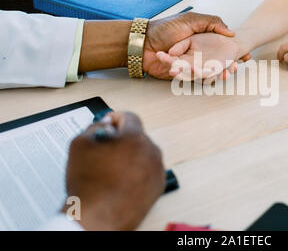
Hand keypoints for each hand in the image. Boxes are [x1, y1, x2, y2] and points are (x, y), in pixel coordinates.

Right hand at [63, 112, 164, 230]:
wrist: (96, 218)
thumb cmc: (88, 185)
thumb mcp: (80, 144)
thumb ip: (95, 127)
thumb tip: (106, 124)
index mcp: (135, 138)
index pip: (130, 118)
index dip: (116, 118)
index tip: (109, 124)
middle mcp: (151, 151)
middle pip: (138, 136)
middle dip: (123, 139)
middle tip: (106, 149)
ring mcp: (157, 170)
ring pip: (144, 154)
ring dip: (131, 156)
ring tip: (111, 170)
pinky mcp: (158, 186)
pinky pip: (148, 171)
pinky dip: (137, 172)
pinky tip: (121, 181)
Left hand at [143, 12, 235, 79]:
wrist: (142, 44)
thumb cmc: (164, 29)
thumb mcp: (190, 20)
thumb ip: (211, 23)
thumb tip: (230, 32)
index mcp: (199, 38)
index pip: (219, 45)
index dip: (232, 51)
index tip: (244, 56)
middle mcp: (195, 51)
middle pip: (215, 60)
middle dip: (228, 65)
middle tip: (237, 67)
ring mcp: (188, 63)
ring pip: (207, 70)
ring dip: (218, 73)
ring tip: (228, 74)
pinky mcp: (181, 73)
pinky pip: (195, 78)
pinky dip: (204, 79)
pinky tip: (214, 78)